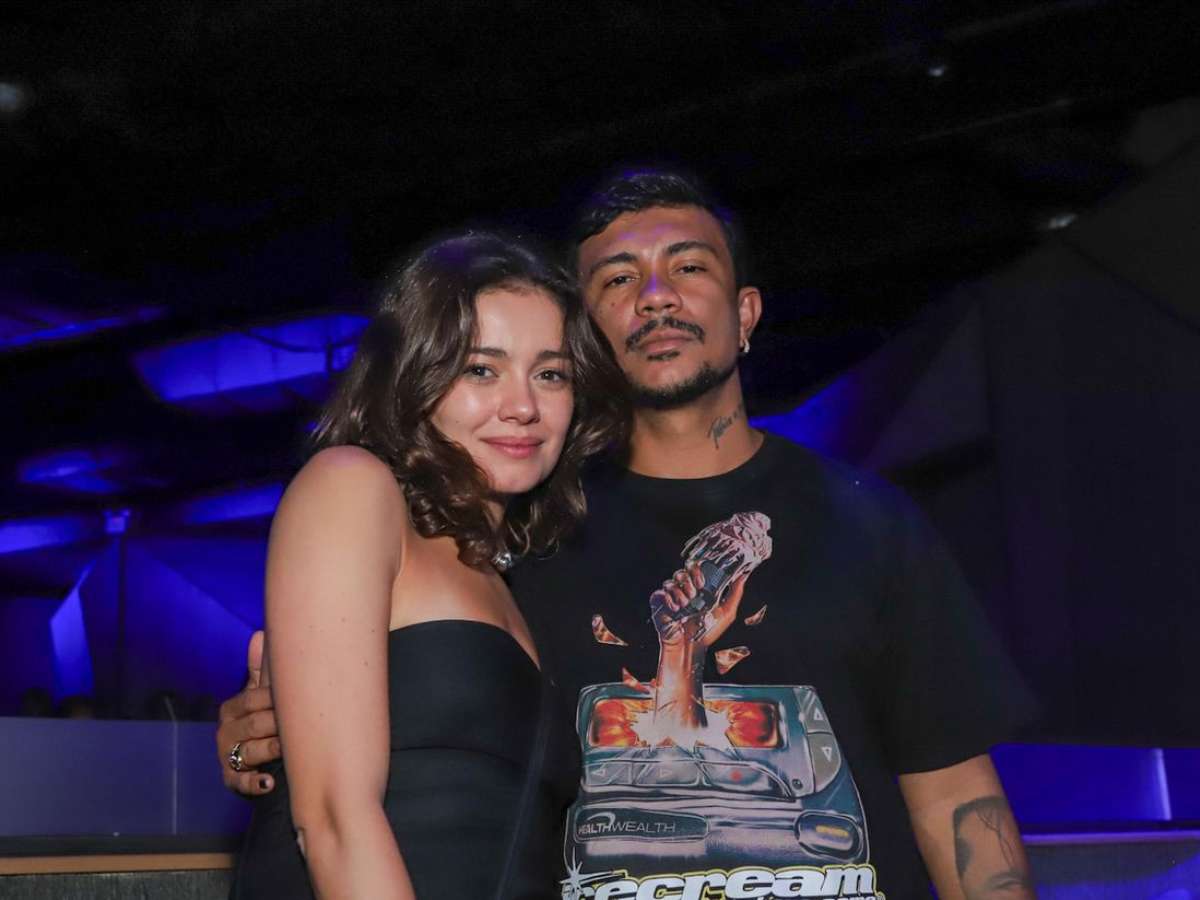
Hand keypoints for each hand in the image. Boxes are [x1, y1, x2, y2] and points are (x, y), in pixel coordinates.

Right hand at [216, 630, 281, 795]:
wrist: (260, 760)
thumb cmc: (264, 720)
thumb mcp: (262, 695)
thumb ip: (261, 669)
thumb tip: (259, 633)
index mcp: (233, 708)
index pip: (252, 699)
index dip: (274, 697)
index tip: (294, 695)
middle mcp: (226, 732)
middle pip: (254, 724)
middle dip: (276, 723)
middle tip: (300, 721)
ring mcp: (228, 757)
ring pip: (251, 751)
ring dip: (271, 749)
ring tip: (287, 747)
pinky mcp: (233, 781)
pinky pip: (241, 783)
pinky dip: (255, 784)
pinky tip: (269, 782)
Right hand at [651, 565, 747, 648]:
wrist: (691, 649)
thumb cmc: (707, 632)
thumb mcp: (726, 612)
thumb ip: (735, 593)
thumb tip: (743, 575)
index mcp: (697, 589)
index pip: (694, 568)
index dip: (696, 570)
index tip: (702, 582)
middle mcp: (683, 590)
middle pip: (681, 571)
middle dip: (688, 580)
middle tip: (694, 592)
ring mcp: (670, 597)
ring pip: (670, 582)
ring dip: (679, 592)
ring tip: (686, 605)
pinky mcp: (659, 605)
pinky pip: (659, 593)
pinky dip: (668, 599)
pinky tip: (676, 609)